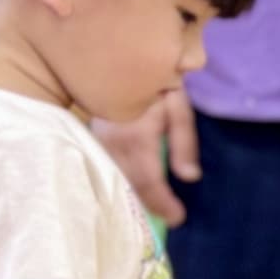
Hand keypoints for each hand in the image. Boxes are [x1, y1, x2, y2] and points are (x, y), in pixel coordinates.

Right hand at [94, 92, 200, 227]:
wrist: (118, 59)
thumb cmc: (157, 83)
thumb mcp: (179, 109)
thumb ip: (184, 144)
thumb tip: (190, 177)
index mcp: (137, 137)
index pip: (149, 181)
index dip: (163, 203)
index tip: (178, 218)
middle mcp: (113, 143)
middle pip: (129, 185)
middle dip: (149, 206)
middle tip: (168, 218)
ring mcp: (97, 141)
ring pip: (113, 179)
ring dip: (131, 198)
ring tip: (151, 212)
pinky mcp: (89, 138)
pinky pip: (102, 168)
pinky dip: (117, 184)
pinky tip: (129, 193)